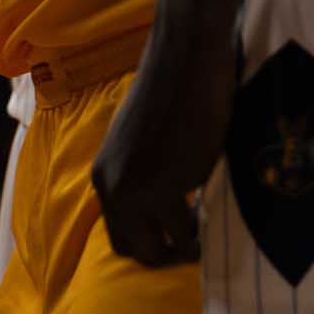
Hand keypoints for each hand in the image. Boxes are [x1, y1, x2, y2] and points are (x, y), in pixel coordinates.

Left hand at [91, 16, 234, 267]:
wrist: (186, 60)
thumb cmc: (173, 92)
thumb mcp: (144, 145)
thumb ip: (143, 175)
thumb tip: (164, 210)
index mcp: (102, 175)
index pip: (118, 233)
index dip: (148, 240)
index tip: (176, 233)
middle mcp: (110, 188)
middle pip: (132, 249)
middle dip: (163, 253)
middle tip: (194, 242)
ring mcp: (134, 190)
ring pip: (156, 248)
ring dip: (183, 246)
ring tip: (205, 232)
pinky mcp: (162, 186)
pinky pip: (182, 231)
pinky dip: (198, 232)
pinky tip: (210, 216)